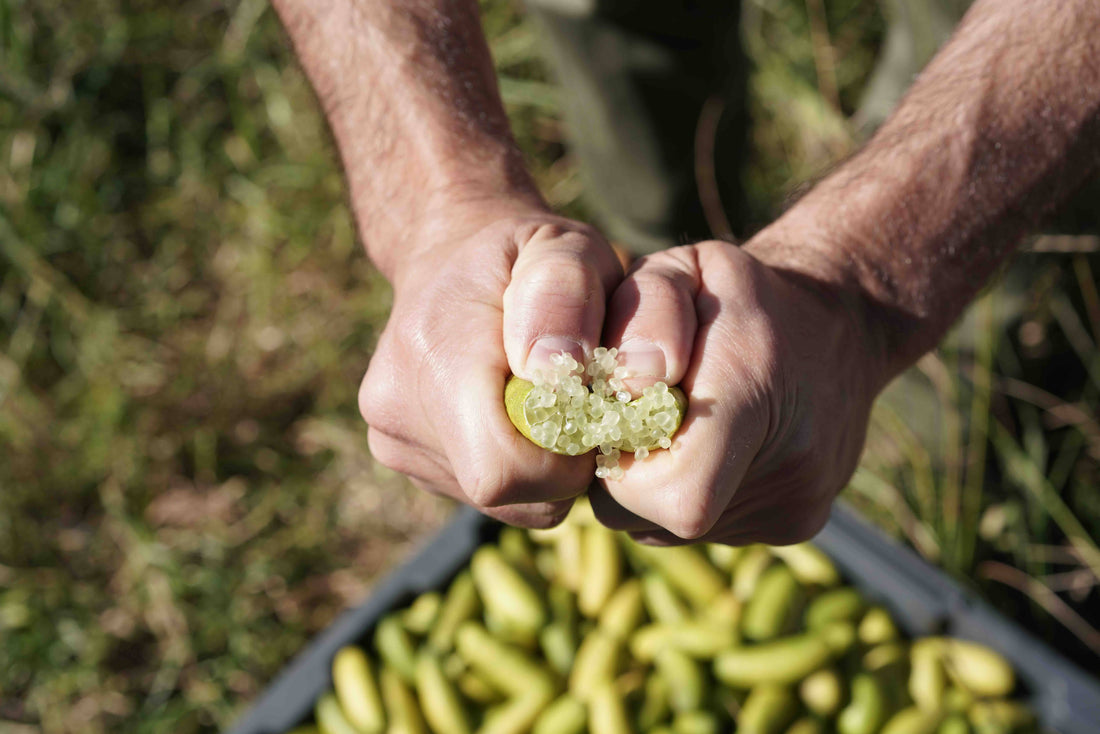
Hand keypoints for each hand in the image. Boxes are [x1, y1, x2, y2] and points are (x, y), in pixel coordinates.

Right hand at [358, 203, 622, 527]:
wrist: (449, 253)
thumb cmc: (523, 251)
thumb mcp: (564, 244)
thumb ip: (568, 293)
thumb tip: (554, 368)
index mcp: (433, 353)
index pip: (502, 469)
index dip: (566, 459)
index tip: (592, 408)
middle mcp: (395, 406)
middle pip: (504, 494)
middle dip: (560, 464)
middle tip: (579, 401)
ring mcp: (390, 438)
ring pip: (499, 501)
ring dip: (541, 467)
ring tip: (542, 399)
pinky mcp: (398, 454)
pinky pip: (482, 494)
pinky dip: (516, 468)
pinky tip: (513, 413)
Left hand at [588, 239, 886, 544]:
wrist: (837, 326)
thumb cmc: (734, 295)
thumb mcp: (681, 271)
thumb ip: (641, 319)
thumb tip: (628, 393)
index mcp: (755, 391)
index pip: (674, 492)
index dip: (619, 457)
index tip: (619, 409)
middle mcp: (790, 467)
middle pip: (644, 513)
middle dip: (620, 466)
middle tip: (640, 411)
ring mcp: (796, 508)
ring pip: (661, 526)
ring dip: (649, 482)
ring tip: (681, 423)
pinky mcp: (793, 526)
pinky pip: (697, 528)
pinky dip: (684, 492)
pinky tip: (708, 445)